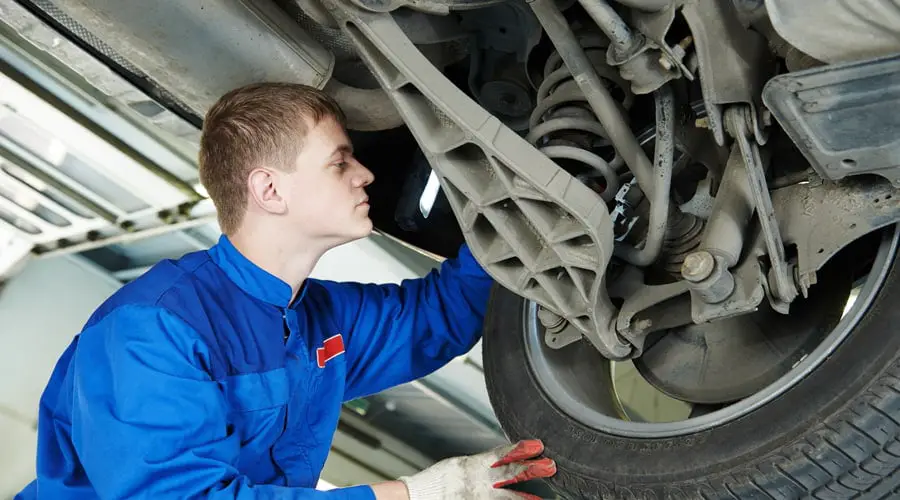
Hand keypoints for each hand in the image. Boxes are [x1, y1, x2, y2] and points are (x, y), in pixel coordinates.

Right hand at [399, 439, 556, 498]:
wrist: (418, 497)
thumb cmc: (437, 482)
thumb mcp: (460, 465)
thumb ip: (481, 463)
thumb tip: (502, 458)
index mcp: (473, 466)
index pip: (501, 454)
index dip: (520, 449)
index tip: (536, 445)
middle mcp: (478, 481)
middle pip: (510, 474)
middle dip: (531, 469)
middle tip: (550, 465)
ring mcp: (478, 496)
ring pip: (508, 495)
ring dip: (527, 496)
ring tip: (543, 497)